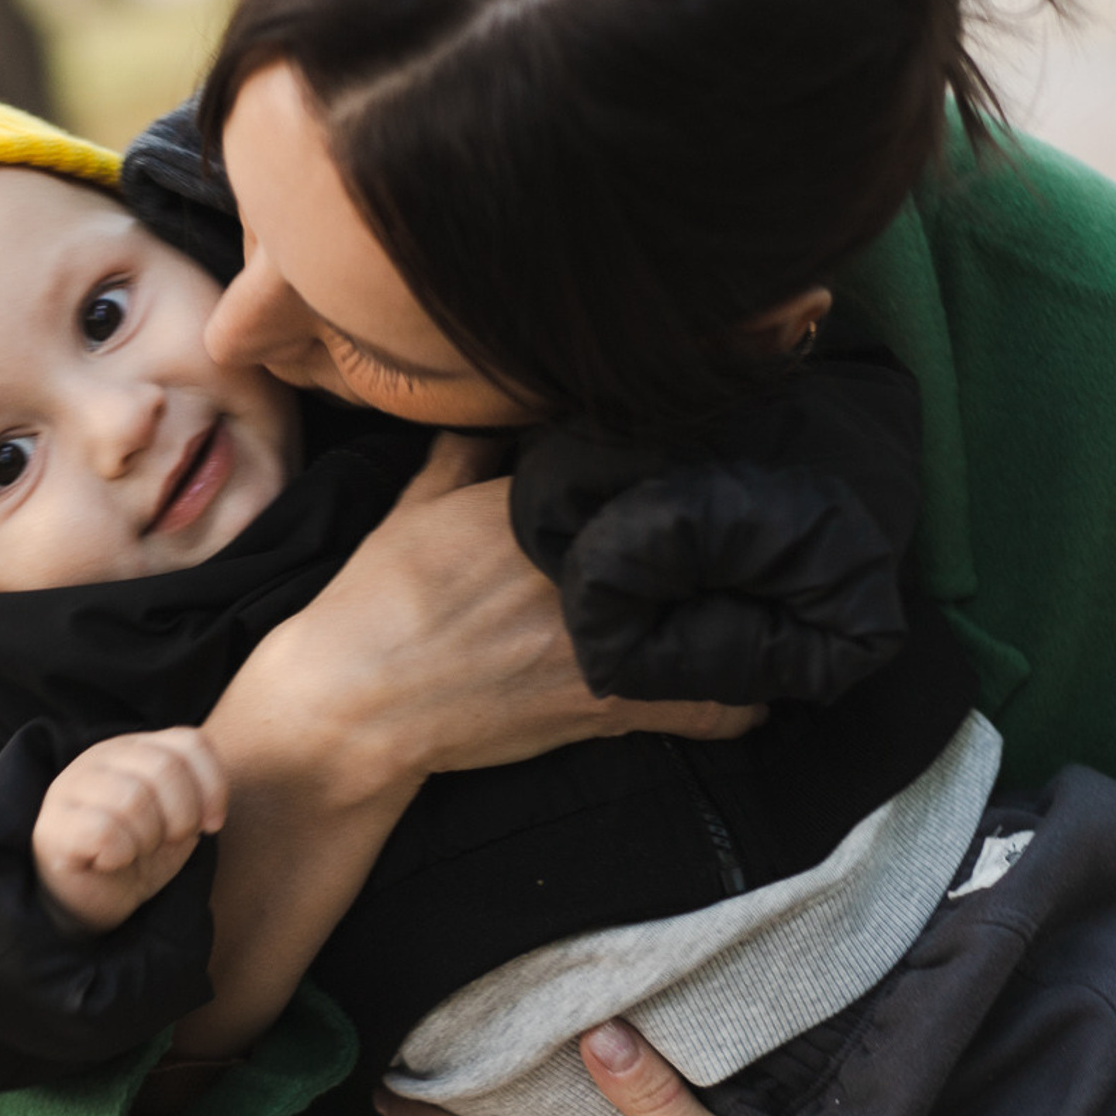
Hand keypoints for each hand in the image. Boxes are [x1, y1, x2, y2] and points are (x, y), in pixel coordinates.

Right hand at [31, 728, 225, 933]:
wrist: (90, 900)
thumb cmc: (135, 855)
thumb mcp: (178, 822)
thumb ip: (197, 798)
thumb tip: (209, 808)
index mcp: (134, 748)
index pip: (190, 742)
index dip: (213, 786)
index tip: (211, 825)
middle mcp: (100, 758)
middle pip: (165, 767)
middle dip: (182, 817)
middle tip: (168, 842)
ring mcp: (70, 788)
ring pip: (133, 799)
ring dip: (148, 838)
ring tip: (136, 851)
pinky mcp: (53, 827)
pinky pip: (103, 832)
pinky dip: (120, 854)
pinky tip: (111, 861)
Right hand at [235, 432, 763, 807]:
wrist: (353, 698)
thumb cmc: (373, 599)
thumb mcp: (413, 504)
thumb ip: (466, 451)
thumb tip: (499, 408)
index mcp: (537, 508)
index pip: (645, 469)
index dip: (685, 474)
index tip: (708, 480)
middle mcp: (579, 568)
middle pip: (695, 540)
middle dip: (727, 537)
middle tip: (754, 538)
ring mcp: (599, 639)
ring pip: (719, 620)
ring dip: (743, 616)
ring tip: (762, 608)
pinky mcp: (605, 704)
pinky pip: (711, 707)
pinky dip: (739, 699)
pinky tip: (748, 683)